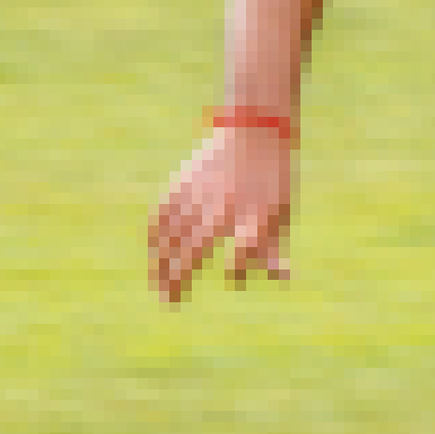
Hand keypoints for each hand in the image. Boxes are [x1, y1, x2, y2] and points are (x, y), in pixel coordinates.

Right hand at [146, 123, 298, 300]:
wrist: (254, 130)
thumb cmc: (271, 181)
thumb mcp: (280, 213)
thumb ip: (272, 248)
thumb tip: (281, 278)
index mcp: (255, 212)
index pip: (247, 243)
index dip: (239, 262)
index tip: (232, 275)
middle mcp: (224, 204)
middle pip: (195, 246)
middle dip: (180, 276)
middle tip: (171, 302)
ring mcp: (199, 194)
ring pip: (172, 234)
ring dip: (161, 262)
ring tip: (158, 286)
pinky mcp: (181, 183)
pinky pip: (161, 215)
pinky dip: (154, 236)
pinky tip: (153, 254)